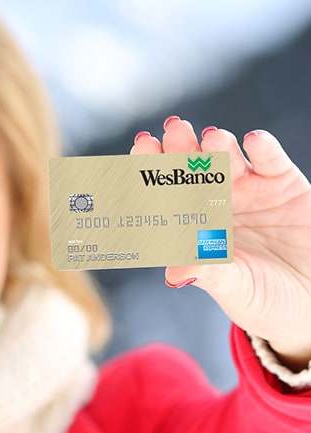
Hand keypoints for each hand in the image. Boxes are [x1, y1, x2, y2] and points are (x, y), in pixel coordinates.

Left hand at [132, 116, 310, 369]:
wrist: (309, 301)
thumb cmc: (262, 298)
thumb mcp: (235, 290)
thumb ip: (209, 275)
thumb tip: (175, 273)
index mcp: (192, 229)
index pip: (166, 199)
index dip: (152, 176)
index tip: (139, 153)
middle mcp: (214, 205)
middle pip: (192, 173)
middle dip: (180, 151)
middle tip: (172, 130)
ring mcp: (248, 192)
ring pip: (228, 162)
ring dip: (218, 147)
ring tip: (211, 137)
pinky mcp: (283, 185)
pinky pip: (271, 162)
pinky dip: (264, 150)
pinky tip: (253, 141)